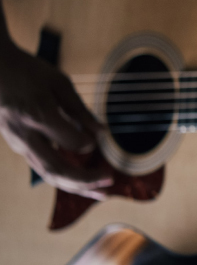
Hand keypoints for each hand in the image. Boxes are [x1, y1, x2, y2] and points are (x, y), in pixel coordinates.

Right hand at [0, 43, 111, 198]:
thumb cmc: (27, 71)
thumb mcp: (58, 82)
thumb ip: (80, 110)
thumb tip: (103, 133)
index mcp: (38, 115)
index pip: (70, 141)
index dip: (88, 143)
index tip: (101, 139)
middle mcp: (25, 135)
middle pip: (56, 168)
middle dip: (85, 180)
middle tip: (110, 181)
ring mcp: (19, 143)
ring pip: (48, 174)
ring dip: (76, 186)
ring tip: (102, 193)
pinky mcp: (19, 146)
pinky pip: (43, 167)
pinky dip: (65, 178)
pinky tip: (83, 183)